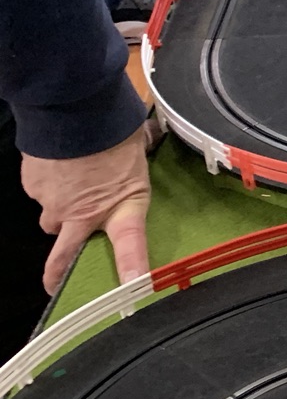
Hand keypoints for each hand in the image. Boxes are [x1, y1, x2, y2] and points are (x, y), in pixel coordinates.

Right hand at [22, 124, 153, 294]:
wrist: (74, 109)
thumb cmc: (114, 131)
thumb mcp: (138, 158)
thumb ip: (132, 177)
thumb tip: (143, 162)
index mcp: (119, 206)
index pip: (130, 246)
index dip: (131, 270)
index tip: (133, 290)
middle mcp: (82, 214)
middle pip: (64, 256)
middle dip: (59, 271)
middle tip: (58, 278)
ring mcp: (53, 203)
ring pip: (53, 218)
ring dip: (62, 209)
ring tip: (76, 184)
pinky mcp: (32, 188)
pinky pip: (41, 194)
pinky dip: (50, 186)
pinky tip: (63, 165)